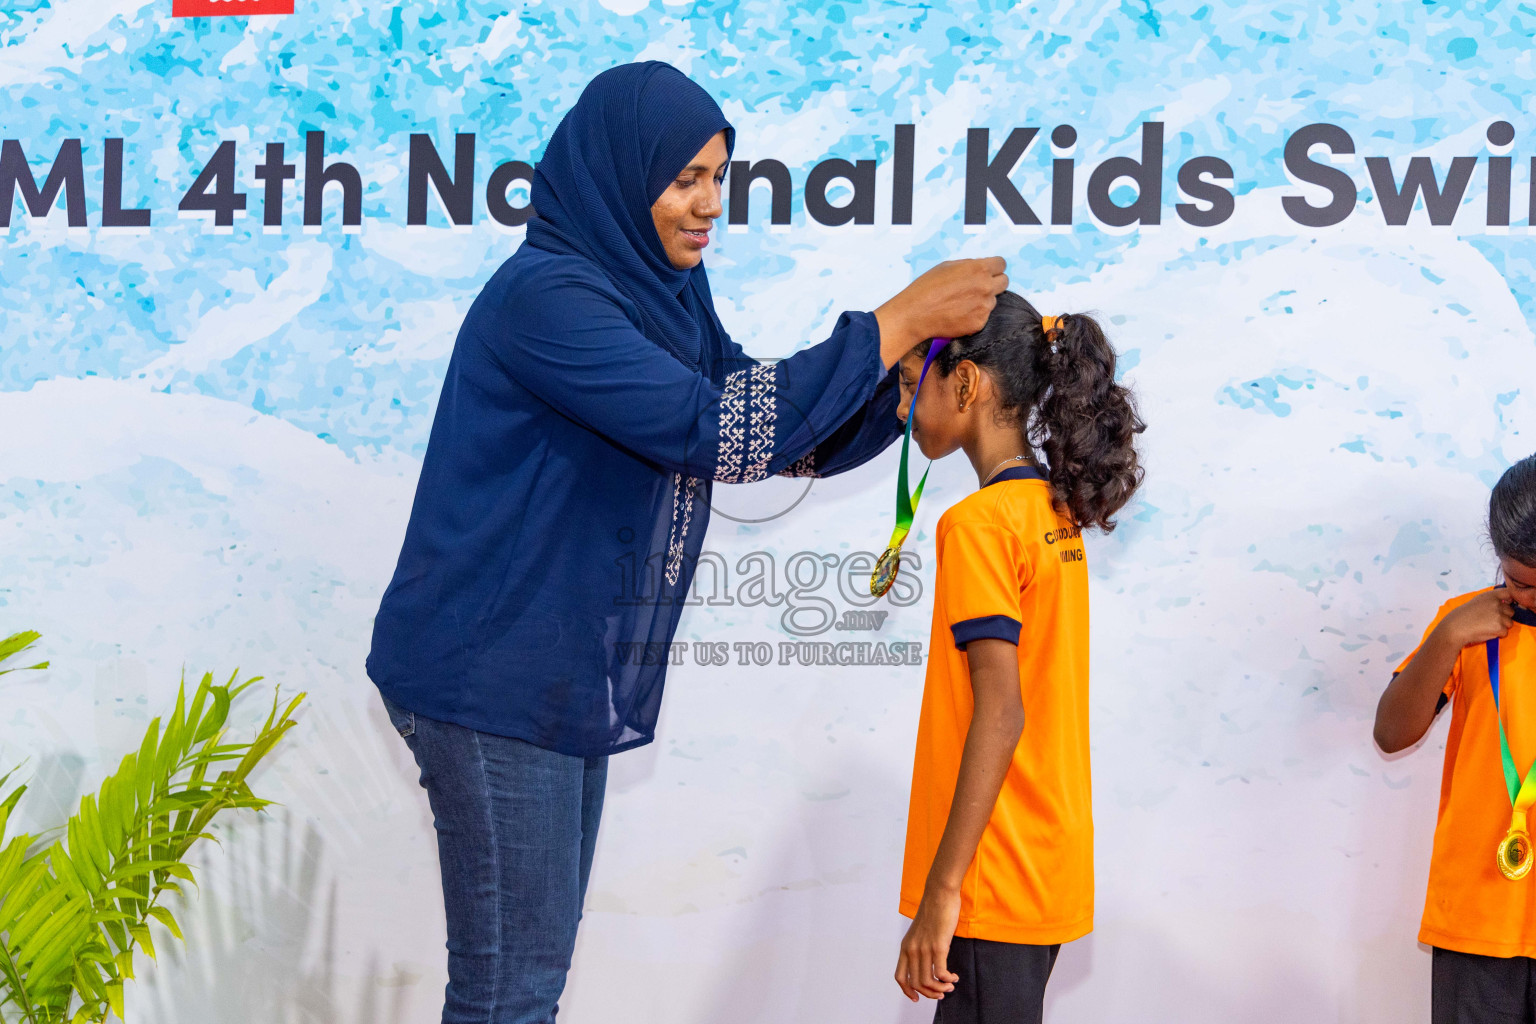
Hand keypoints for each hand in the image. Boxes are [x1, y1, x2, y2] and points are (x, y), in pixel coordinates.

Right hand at [875, 257, 1008, 367]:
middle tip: (979, 286)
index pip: (1002, 264)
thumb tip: (980, 268)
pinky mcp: (979, 323)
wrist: (916, 314)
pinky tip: (959, 314)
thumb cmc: (927, 287)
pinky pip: (983, 316)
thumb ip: (969, 266)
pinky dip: (975, 315)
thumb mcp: (947, 266)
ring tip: (962, 303)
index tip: (988, 271)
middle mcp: (986, 287)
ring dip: (983, 300)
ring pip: (993, 300)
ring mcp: (984, 307)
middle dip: (994, 282)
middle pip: (1004, 282)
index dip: (994, 267)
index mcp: (979, 269)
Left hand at [894, 885, 961, 1001]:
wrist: (939, 893)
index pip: (900, 977)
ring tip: (950, 986)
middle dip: (930, 993)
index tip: (917, 998)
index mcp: (905, 947)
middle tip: (942, 994)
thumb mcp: (920, 932)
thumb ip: (920, 946)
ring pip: (928, 981)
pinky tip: (954, 977)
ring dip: (941, 989)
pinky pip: (941, 973)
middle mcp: (912, 949)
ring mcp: (924, 948)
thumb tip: (928, 963)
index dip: (908, 991)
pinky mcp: (938, 946)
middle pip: (916, 983)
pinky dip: (948, 980)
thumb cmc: (933, 910)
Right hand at [1439, 588, 1515, 648]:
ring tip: (1486, 626)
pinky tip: (1486, 631)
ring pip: (1509, 623)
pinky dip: (1497, 634)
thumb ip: (1492, 600)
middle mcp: (1496, 604)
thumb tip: (1508, 601)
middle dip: (1503, 616)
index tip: (1505, 604)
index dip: (1509, 599)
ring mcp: (1499, 616)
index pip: (1509, 593)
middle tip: (1489, 619)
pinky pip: (1505, 632)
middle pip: (1511, 611)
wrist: (1455, 628)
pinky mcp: (1499, 627)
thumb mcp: (1477, 601)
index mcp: (1490, 596)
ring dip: (1501, 626)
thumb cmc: (1463, 615)